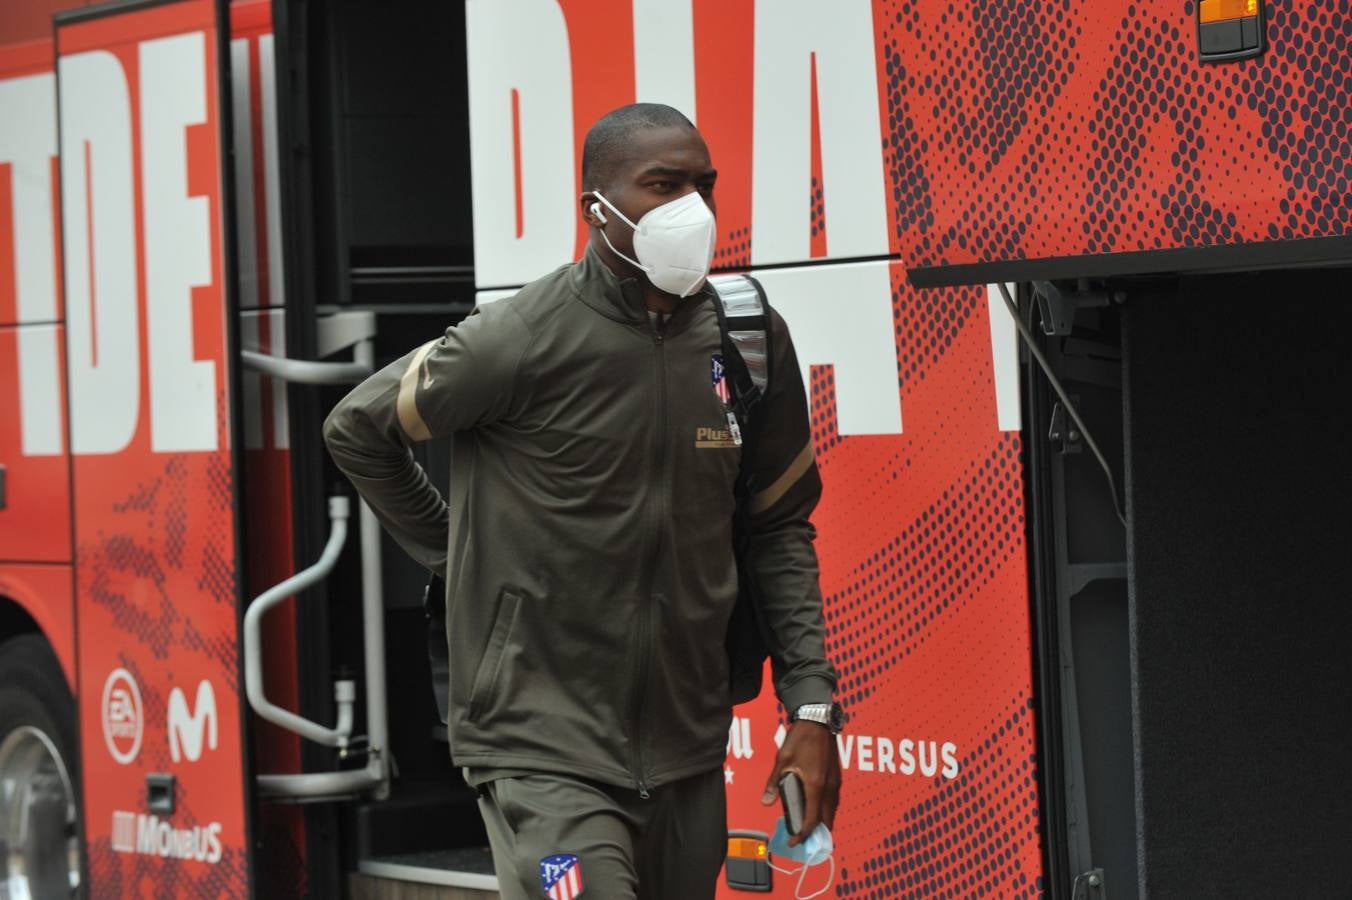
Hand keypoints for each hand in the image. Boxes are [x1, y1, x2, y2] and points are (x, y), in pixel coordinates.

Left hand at [761, 719, 841, 846]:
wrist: (817, 719)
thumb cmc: (800, 737)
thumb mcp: (782, 760)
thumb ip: (775, 783)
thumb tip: (766, 802)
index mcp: (816, 785)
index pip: (812, 819)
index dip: (803, 834)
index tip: (794, 842)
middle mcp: (829, 786)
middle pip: (827, 819)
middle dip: (816, 833)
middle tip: (803, 840)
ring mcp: (835, 781)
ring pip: (832, 810)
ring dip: (823, 822)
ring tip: (810, 828)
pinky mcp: (836, 776)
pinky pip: (834, 800)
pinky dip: (827, 810)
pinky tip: (818, 809)